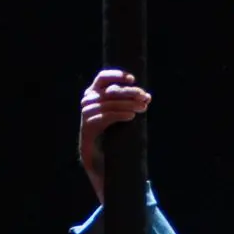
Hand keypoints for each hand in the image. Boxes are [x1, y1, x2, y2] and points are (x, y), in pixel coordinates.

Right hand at [79, 67, 150, 200]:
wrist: (100, 158)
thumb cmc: (112, 133)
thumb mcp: (120, 114)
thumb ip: (129, 103)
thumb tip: (147, 97)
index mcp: (94, 92)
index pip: (103, 77)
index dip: (117, 75)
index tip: (132, 79)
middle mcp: (88, 100)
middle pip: (110, 91)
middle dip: (130, 93)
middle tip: (145, 98)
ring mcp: (86, 113)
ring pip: (109, 103)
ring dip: (128, 105)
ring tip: (142, 108)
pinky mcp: (87, 127)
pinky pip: (105, 117)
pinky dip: (119, 115)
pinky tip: (131, 116)